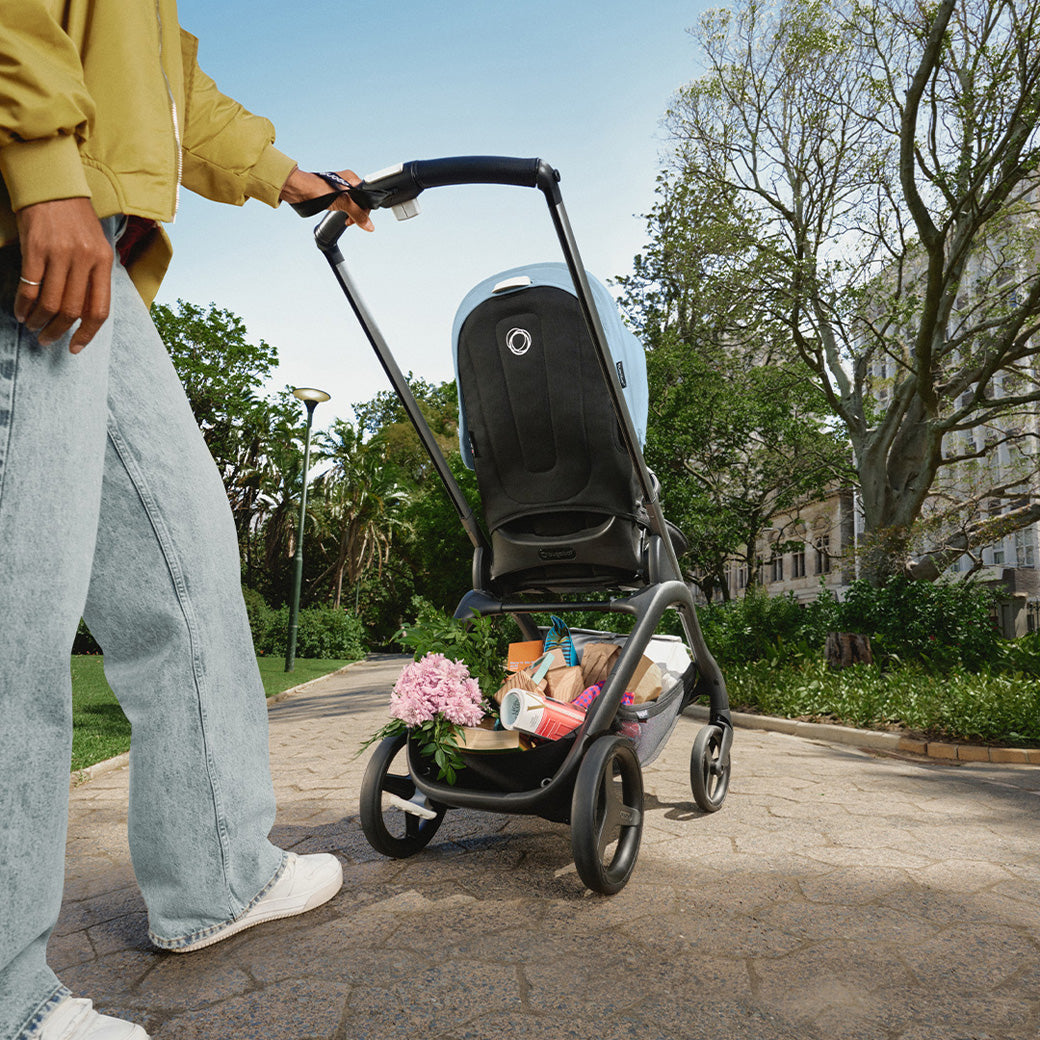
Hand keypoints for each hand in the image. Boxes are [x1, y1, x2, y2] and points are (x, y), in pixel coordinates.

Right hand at [14, 198, 112, 352]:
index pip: (99, 309)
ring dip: (39, 320)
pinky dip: (24, 304)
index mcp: (103, 262)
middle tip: (46, 340)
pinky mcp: (35, 248)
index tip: (75, 347)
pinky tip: (20, 311)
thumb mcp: (96, 246)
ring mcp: (60, 254)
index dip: (87, 334)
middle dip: (58, 331)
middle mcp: (84, 260)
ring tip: (32, 326)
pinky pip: (30, 286)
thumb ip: (94, 277)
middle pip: (73, 310)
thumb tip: (85, 313)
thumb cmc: (75, 219)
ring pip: (51, 302)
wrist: (53, 185)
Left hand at [279, 167, 373, 229]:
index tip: (360, 220)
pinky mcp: (332, 194)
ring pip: (352, 204)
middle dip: (358, 213)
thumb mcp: (342, 202)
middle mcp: (347, 182)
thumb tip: (369, 225)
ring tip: (346, 219)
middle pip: (360, 201)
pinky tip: (340, 214)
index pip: (367, 196)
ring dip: (351, 213)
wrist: (296, 189)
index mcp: (352, 178)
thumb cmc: (316, 189)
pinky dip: (344, 211)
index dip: (365, 210)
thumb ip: (357, 214)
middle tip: (350, 221)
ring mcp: (339, 188)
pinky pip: (344, 204)